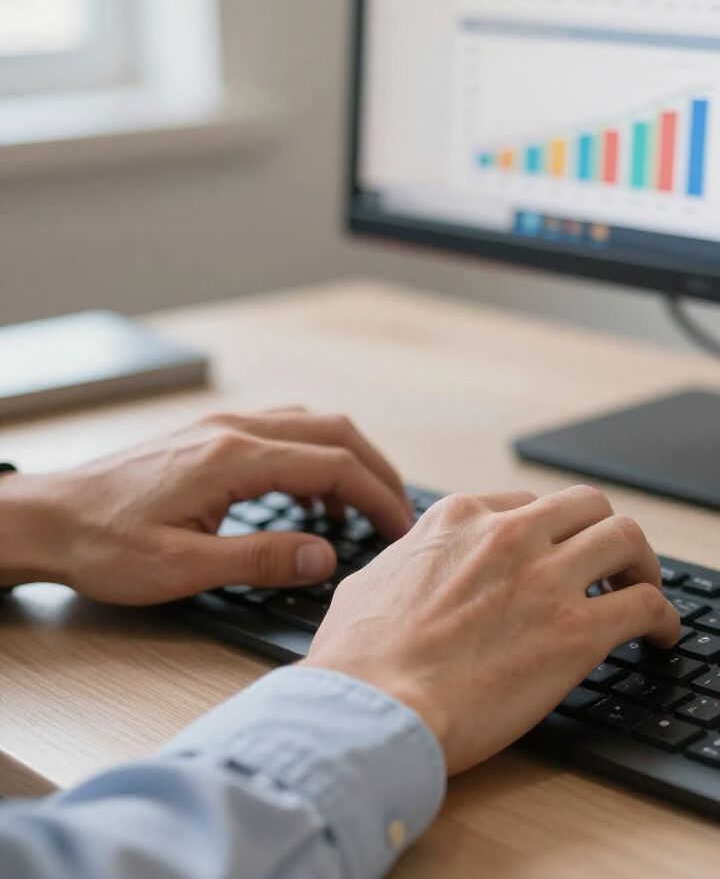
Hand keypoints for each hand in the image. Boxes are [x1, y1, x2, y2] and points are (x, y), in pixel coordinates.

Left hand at [0, 409, 413, 603]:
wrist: (46, 518)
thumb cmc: (102, 545)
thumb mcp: (182, 568)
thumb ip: (262, 559)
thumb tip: (327, 558)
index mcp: (234, 457)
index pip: (334, 464)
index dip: (378, 497)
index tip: (400, 529)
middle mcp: (235, 430)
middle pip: (335, 432)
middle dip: (377, 472)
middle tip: (397, 515)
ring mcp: (223, 427)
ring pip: (312, 426)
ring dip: (348, 460)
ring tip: (360, 510)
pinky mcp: (212, 436)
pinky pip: (285, 432)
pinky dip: (315, 459)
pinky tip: (309, 499)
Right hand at [302, 485, 679, 773]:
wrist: (371, 709)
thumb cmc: (358, 659)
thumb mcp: (371, 582)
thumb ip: (405, 563)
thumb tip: (408, 566)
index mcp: (461, 518)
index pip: (530, 505)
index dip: (552, 532)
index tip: (558, 556)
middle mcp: (510, 534)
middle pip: (588, 506)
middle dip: (604, 532)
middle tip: (610, 566)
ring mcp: (546, 579)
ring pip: (626, 538)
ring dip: (643, 564)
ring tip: (645, 590)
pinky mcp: (575, 632)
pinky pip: (645, 605)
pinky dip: (664, 616)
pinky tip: (662, 635)